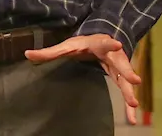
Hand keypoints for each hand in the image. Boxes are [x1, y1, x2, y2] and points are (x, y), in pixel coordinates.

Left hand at [25, 34, 142, 124]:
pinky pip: (126, 93)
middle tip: (134, 80)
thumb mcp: (67, 46)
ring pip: (126, 80)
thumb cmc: (83, 45)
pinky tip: (132, 119)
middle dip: (127, 71)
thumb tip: (27, 54)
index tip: (117, 43)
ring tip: (133, 106)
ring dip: (129, 92)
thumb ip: (49, 52)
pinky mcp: (121, 79)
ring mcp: (119, 68)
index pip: (104, 43)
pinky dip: (128, 106)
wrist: (103, 40)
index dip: (110, 44)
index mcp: (99, 44)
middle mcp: (113, 55)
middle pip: (120, 62)